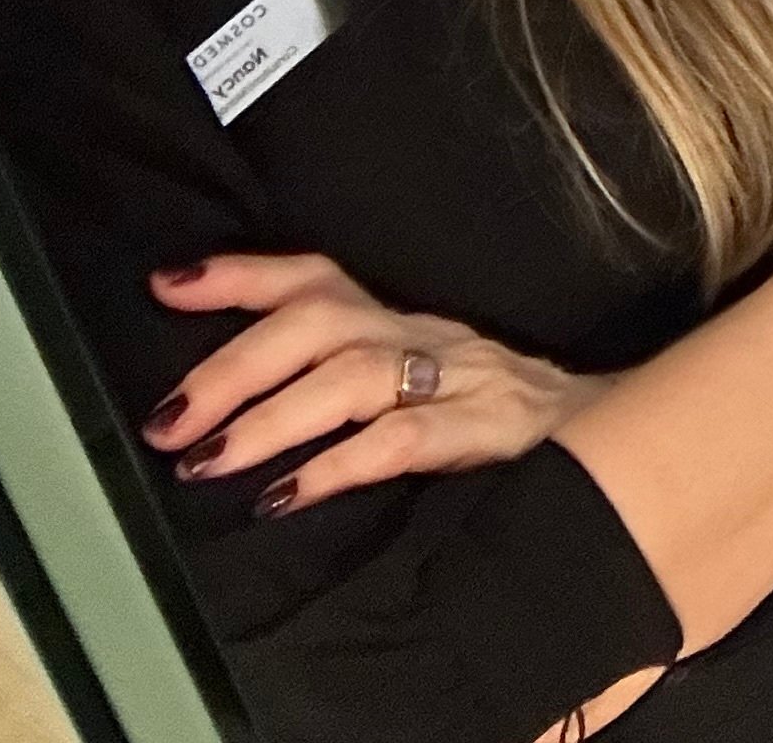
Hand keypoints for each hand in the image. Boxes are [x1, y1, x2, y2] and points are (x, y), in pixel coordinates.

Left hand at [139, 254, 603, 519]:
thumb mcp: (415, 386)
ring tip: (208, 462)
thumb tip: (220, 417)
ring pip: (352, 375)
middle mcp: (422, 339)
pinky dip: (336, 465)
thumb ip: (339, 389)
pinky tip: (286, 496)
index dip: (240, 276)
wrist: (607, 437)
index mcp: (400, 325)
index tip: (165, 283)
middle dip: (234, 365)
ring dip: (270, 417)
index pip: (316, 280)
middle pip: (320, 322)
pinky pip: (402, 440)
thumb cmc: (492, 420)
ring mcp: (458, 380)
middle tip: (167, 421)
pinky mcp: (486, 430)